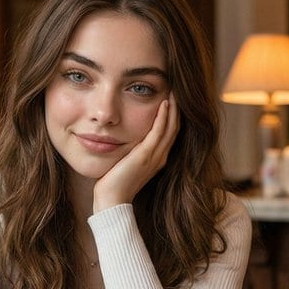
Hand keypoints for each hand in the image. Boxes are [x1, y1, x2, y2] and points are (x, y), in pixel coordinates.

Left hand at [92, 95, 179, 210]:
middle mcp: (160, 157)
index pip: (170, 133)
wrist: (112, 200)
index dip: (173, 116)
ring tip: (174, 91)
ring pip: (171, 128)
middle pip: (174, 128)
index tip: (171, 98)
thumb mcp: (126, 161)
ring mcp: (155, 157)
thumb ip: (131, 149)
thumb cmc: (114, 182)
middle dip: (177, 109)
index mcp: (157, 159)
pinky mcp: (146, 156)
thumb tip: (124, 135)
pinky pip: (159, 132)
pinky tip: (164, 104)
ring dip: (173, 109)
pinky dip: (163, 117)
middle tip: (176, 89)